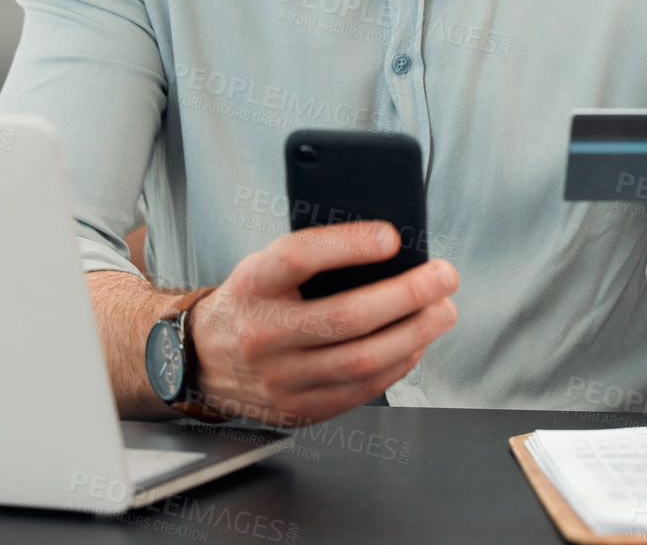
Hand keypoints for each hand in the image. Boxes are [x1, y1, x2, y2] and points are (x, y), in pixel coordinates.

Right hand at [189, 219, 458, 425]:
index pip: (299, 257)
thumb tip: (384, 246)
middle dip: (407, 295)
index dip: (349, 245)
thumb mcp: (263, 267)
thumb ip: (313, 256)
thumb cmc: (249, 302)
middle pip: (345, 316)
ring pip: (360, 360)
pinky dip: (396, 366)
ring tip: (442, 311)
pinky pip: (359, 391)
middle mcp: (262, 334)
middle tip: (443, 277)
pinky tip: (415, 344)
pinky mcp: (298, 409)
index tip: (392, 236)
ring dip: (414, 334)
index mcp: (251, 285)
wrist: (203, 359)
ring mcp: (279, 379)